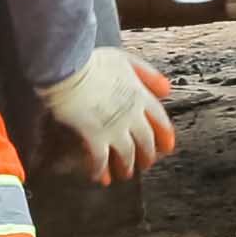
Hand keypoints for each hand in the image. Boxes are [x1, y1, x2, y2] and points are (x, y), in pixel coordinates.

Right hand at [45, 45, 176, 183]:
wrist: (68, 67)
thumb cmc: (91, 60)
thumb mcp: (125, 59)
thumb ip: (147, 74)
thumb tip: (167, 90)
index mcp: (139, 95)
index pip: (160, 119)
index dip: (164, 135)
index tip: (167, 146)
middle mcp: (131, 115)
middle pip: (146, 141)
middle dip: (147, 155)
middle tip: (146, 164)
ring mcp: (114, 128)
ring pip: (127, 155)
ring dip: (127, 167)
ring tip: (125, 174)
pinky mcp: (94, 136)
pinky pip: (100, 160)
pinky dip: (100, 170)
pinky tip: (99, 176)